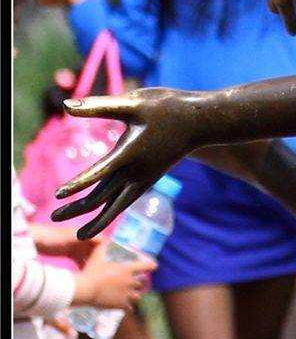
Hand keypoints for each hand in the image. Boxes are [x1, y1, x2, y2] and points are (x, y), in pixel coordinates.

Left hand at [53, 86, 199, 238]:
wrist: (199, 123)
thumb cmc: (166, 108)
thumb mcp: (132, 102)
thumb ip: (98, 106)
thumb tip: (65, 104)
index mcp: (130, 152)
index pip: (99, 173)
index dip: (78, 184)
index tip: (58, 195)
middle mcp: (136, 172)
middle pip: (103, 198)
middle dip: (77, 209)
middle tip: (52, 218)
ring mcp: (143, 178)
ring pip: (115, 206)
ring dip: (96, 220)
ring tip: (78, 236)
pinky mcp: (147, 179)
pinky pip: (125, 201)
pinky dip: (111, 212)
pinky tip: (101, 217)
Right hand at [73, 241, 153, 314]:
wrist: (85, 290)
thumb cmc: (91, 271)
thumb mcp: (97, 254)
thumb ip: (104, 246)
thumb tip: (106, 238)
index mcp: (127, 269)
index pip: (148, 266)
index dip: (151, 265)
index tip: (153, 265)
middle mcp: (130, 282)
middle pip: (141, 283)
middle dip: (138, 282)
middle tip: (134, 281)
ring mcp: (127, 294)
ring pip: (137, 296)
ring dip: (134, 294)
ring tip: (129, 294)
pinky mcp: (121, 305)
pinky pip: (129, 307)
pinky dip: (127, 306)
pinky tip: (124, 305)